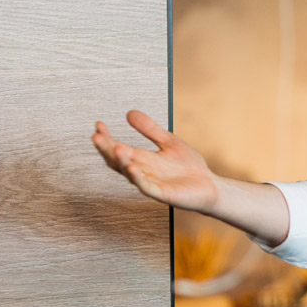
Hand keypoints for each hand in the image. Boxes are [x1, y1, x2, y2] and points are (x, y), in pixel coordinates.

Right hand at [91, 110, 219, 211]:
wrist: (209, 185)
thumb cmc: (188, 166)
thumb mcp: (168, 142)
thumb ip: (149, 129)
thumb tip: (129, 112)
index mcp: (142, 159)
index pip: (118, 148)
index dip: (107, 138)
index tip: (98, 125)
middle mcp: (142, 171)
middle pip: (118, 161)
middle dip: (107, 149)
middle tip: (96, 136)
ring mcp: (151, 183)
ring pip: (130, 173)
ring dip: (122, 161)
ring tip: (116, 147)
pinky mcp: (162, 194)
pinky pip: (146, 187)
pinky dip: (138, 178)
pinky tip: (133, 167)